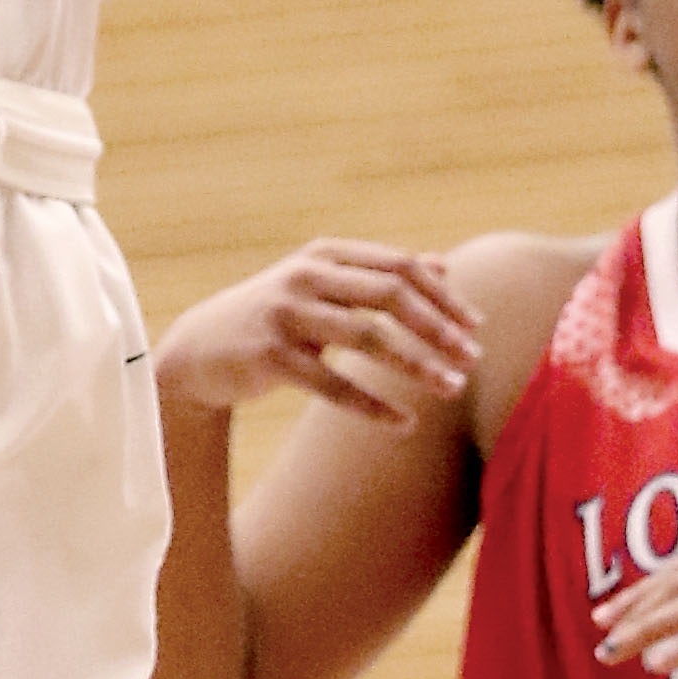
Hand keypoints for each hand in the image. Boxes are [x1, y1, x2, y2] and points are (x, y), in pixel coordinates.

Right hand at [155, 241, 481, 432]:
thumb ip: (380, 274)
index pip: (399, 267)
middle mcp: (305, 276)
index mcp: (326, 254)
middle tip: (473, 359)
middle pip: (389, 295)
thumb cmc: (278, 316)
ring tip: (453, 389)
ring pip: (367, 338)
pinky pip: (333, 384)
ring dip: (417, 365)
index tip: (477, 327)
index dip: (442, 297)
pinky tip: (405, 424)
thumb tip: (444, 267)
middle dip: (438, 328)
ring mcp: (285, 314)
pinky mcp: (270, 356)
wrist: (200, 349)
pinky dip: (373, 406)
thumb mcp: (324, 286)